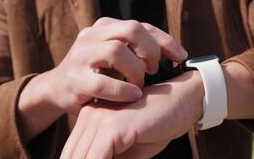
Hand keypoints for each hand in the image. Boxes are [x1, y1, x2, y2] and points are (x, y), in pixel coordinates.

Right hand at [17, 17, 186, 140]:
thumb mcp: (116, 57)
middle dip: (150, 50)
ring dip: (136, 70)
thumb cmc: (97, 74)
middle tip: (154, 69)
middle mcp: (91, 36)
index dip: (165, 40)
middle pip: (130, 29)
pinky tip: (134, 96)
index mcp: (104, 27)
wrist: (58, 89)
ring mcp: (80, 56)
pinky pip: (102, 82)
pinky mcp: (74, 79)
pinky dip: (122, 90)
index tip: (181, 56)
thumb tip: (173, 54)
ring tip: (140, 85)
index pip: (140, 25)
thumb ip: (136, 51)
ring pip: (116, 50)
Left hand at [60, 70, 203, 158]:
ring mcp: (99, 120)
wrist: (181, 101)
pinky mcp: (112, 127)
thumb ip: (109, 158)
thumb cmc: (156, 126)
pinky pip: (97, 158)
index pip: (71, 155)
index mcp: (89, 120)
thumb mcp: (127, 151)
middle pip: (72, 157)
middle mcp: (88, 117)